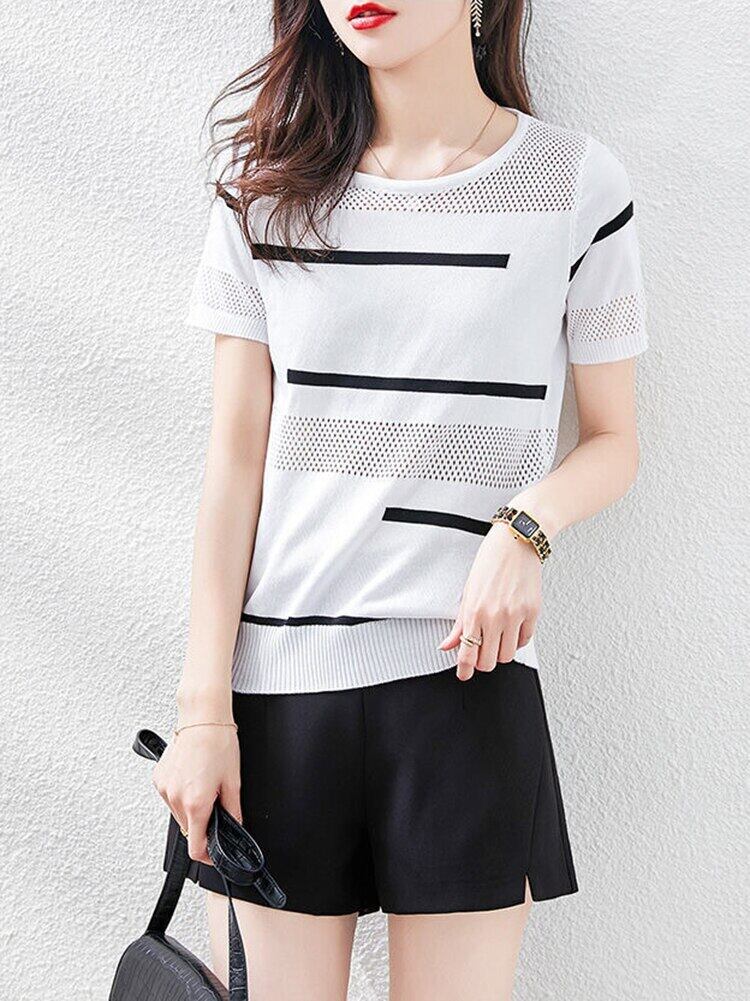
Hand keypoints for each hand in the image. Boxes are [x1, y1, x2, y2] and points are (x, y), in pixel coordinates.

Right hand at [152, 724, 241, 863]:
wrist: (203, 717)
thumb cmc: (218, 742)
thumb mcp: (233, 780)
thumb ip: (233, 810)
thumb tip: (235, 827)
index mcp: (196, 802)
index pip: (196, 847)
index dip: (207, 854)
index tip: (214, 852)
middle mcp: (176, 798)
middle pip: (188, 828)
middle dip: (203, 822)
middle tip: (215, 802)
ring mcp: (165, 788)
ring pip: (179, 814)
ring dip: (191, 808)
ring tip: (204, 783)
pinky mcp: (159, 779)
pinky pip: (171, 797)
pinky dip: (181, 794)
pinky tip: (192, 777)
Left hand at [439, 523, 541, 680]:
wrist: (516, 542)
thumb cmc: (490, 562)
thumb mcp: (467, 592)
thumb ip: (459, 623)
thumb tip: (447, 645)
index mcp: (475, 612)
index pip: (468, 654)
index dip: (465, 670)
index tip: (463, 675)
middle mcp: (496, 616)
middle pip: (489, 662)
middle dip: (483, 662)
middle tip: (480, 653)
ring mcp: (516, 616)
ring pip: (508, 655)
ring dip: (501, 652)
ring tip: (497, 639)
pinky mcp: (533, 612)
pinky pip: (525, 640)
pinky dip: (517, 640)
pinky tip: (511, 628)